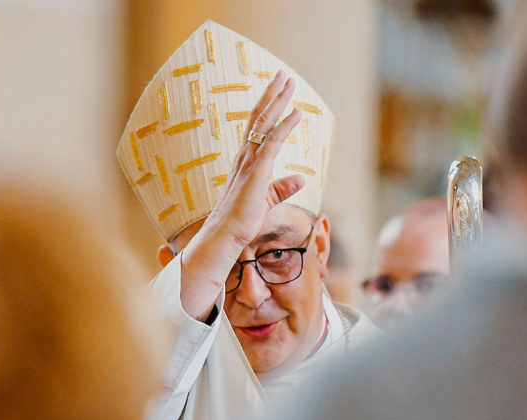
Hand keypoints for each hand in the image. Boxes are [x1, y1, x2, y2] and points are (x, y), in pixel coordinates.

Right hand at [178, 71, 304, 319]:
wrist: (226, 238)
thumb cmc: (242, 222)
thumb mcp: (268, 201)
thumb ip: (282, 188)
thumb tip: (301, 179)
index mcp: (246, 163)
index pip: (258, 128)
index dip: (269, 107)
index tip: (279, 90)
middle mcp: (245, 157)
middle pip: (259, 118)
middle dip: (272, 94)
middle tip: (283, 74)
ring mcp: (249, 163)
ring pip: (264, 124)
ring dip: (278, 102)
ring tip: (290, 82)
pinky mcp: (257, 173)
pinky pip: (272, 143)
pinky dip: (285, 126)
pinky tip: (297, 114)